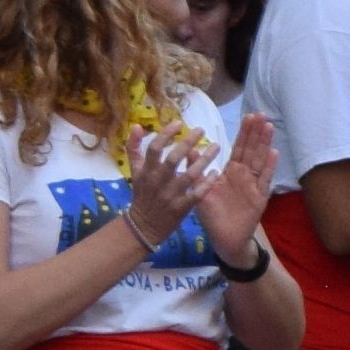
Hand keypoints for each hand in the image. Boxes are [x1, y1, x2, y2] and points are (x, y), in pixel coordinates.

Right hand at [124, 121, 219, 241]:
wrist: (143, 226)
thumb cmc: (142, 194)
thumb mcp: (134, 171)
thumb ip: (134, 148)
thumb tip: (137, 126)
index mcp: (146, 171)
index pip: (155, 149)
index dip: (166, 134)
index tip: (179, 122)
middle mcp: (158, 181)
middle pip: (173, 159)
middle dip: (188, 142)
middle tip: (201, 130)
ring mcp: (171, 195)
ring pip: (189, 175)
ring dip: (203, 160)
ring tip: (216, 146)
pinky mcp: (182, 207)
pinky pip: (196, 194)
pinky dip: (206, 183)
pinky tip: (216, 172)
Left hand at [200, 113, 280, 265]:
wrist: (225, 240)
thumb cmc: (213, 216)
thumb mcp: (201, 192)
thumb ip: (197, 172)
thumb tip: (189, 149)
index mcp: (230, 172)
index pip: (238, 148)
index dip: (244, 133)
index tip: (249, 115)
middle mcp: (243, 175)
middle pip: (251, 150)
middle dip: (256, 132)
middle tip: (261, 114)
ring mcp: (253, 185)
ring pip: (260, 160)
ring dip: (265, 144)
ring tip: (269, 126)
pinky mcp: (259, 197)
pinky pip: (265, 180)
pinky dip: (270, 166)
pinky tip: (275, 153)